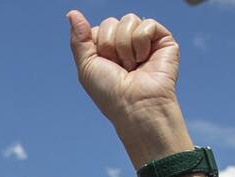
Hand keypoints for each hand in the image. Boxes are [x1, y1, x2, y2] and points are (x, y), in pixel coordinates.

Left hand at [67, 11, 190, 165]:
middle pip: (111, 22)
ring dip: (126, 47)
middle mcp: (126, 42)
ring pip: (129, 20)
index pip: (98, 28)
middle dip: (110, 46)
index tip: (105, 66)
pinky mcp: (163, 40)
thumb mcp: (86, 66)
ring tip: (133, 67)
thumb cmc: (111, 93)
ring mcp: (144, 40)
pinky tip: (145, 60)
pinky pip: (147, 24)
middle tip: (121, 68)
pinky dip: (141, 43)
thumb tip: (72, 13)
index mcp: (108, 48)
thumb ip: (78, 38)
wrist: (135, 106)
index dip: (97, 46)